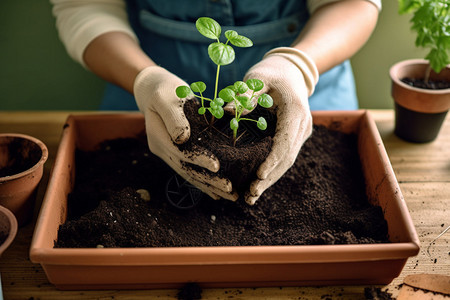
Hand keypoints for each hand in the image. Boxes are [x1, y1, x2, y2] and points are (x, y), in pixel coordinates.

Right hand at [134, 66, 237, 200]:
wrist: (153, 89)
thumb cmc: (163, 90)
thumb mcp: (166, 98)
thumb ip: (174, 117)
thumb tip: (183, 138)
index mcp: (158, 137)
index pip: (181, 153)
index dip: (199, 160)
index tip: (217, 166)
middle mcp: (162, 149)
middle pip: (186, 170)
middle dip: (209, 181)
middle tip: (231, 191)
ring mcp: (168, 153)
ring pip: (189, 173)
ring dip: (210, 186)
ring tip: (231, 196)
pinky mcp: (176, 151)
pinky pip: (190, 169)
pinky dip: (204, 180)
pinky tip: (217, 191)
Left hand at [243, 47, 318, 204]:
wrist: (291, 70)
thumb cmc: (272, 72)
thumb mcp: (257, 77)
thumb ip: (245, 94)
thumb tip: (226, 110)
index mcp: (295, 112)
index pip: (284, 143)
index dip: (271, 162)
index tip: (258, 177)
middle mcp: (302, 125)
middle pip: (287, 158)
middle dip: (269, 178)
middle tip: (251, 195)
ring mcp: (300, 132)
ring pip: (287, 161)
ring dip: (271, 180)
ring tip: (253, 197)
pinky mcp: (294, 136)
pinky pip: (284, 156)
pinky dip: (272, 171)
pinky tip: (259, 184)